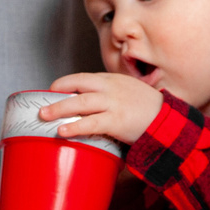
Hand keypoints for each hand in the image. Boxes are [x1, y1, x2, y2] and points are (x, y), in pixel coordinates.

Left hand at [40, 72, 164, 142]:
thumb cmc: (147, 110)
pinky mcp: (117, 121)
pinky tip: (62, 131)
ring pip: (80, 103)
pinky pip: (91, 123)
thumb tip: (87, 108)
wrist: (168, 120)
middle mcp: (110, 89)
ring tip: (44, 116)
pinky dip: (74, 126)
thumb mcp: (127, 93)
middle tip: (41, 106)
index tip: (52, 91)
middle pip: (77, 88)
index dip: (64, 84)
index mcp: (112, 81)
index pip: (82, 78)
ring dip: (59, 109)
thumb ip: (109, 96)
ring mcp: (113, 104)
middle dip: (56, 95)